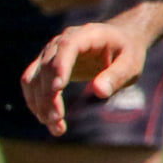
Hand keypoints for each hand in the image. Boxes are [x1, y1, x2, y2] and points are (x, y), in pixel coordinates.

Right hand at [20, 22, 148, 134]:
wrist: (119, 41)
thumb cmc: (127, 52)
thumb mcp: (131, 64)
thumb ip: (117, 76)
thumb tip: (100, 92)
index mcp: (85, 35)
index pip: (67, 47)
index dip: (60, 67)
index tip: (58, 90)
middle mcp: (61, 41)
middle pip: (47, 67)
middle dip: (48, 95)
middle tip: (57, 120)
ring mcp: (49, 53)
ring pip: (34, 78)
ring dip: (39, 103)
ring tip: (55, 127)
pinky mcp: (44, 66)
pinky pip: (31, 83)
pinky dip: (35, 102)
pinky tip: (47, 119)